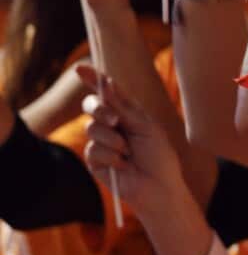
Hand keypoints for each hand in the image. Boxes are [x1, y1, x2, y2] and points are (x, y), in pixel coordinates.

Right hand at [79, 65, 185, 217]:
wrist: (159, 186)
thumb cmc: (160, 156)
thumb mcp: (146, 126)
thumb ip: (124, 107)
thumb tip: (107, 83)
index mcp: (126, 113)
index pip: (107, 93)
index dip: (93, 79)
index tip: (81, 68)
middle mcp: (111, 125)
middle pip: (91, 106)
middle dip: (100, 110)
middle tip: (115, 121)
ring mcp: (101, 142)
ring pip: (92, 128)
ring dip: (113, 140)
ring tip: (129, 152)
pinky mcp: (94, 161)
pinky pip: (92, 150)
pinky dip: (110, 156)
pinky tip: (123, 166)